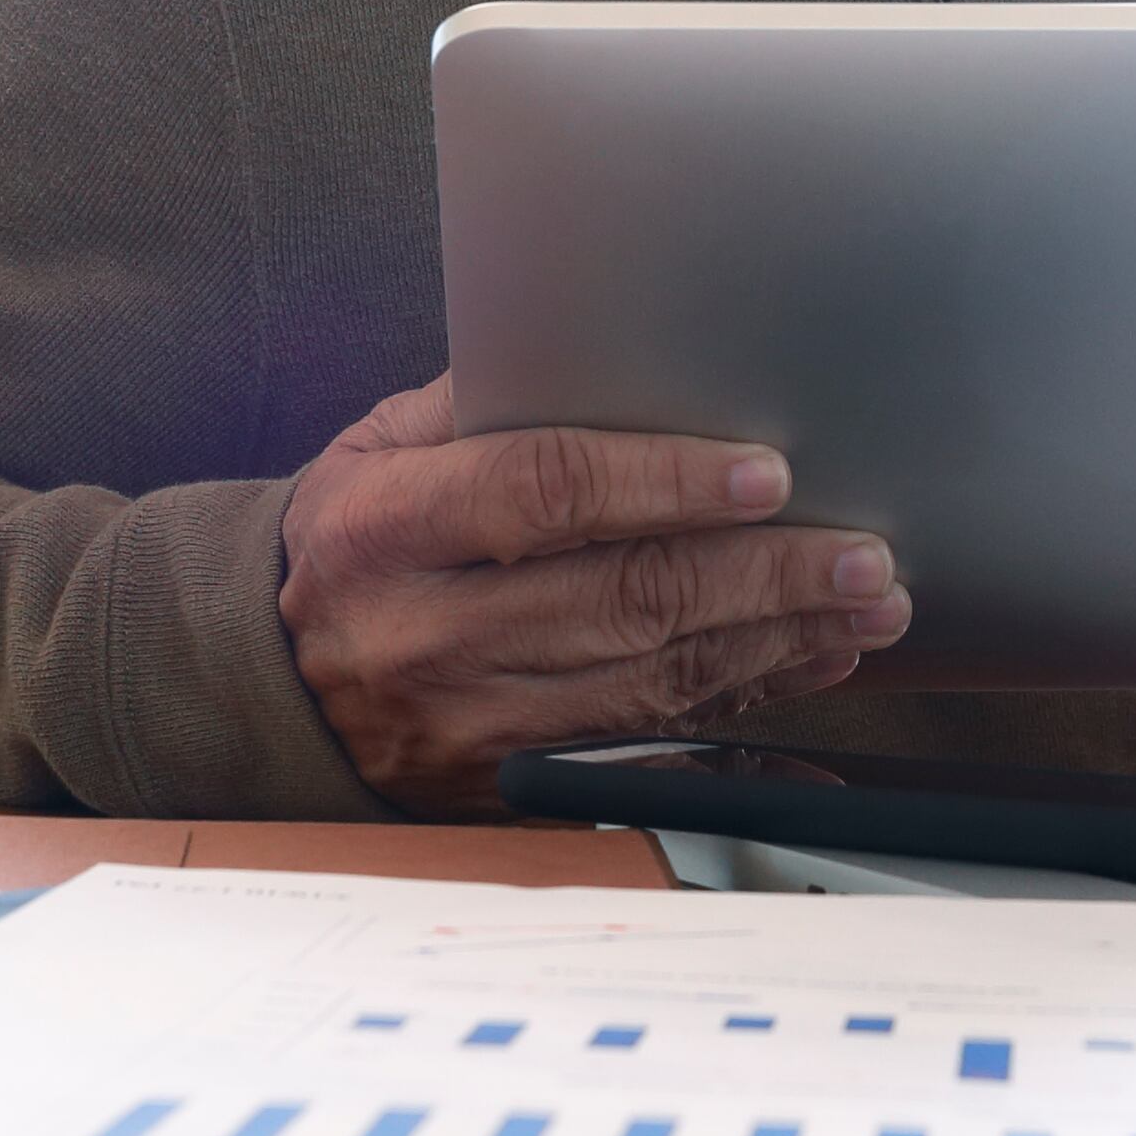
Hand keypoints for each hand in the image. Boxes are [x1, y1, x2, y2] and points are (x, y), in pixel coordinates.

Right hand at [280, 374, 911, 814]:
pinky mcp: (504, 786)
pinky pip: (648, 750)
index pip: (541, 493)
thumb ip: (489, 399)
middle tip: (863, 554)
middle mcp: (421, 635)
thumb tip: (618, 349)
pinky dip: (742, 713)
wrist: (270, 676)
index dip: (662, 481)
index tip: (766, 471)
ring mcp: (464, 726)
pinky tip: (806, 668)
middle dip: (762, 576)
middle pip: (621, 599)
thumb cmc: (357, 534)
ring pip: (650, 683)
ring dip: (776, 643)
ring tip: (865, 605)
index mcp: (385, 527)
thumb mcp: (382, 446)